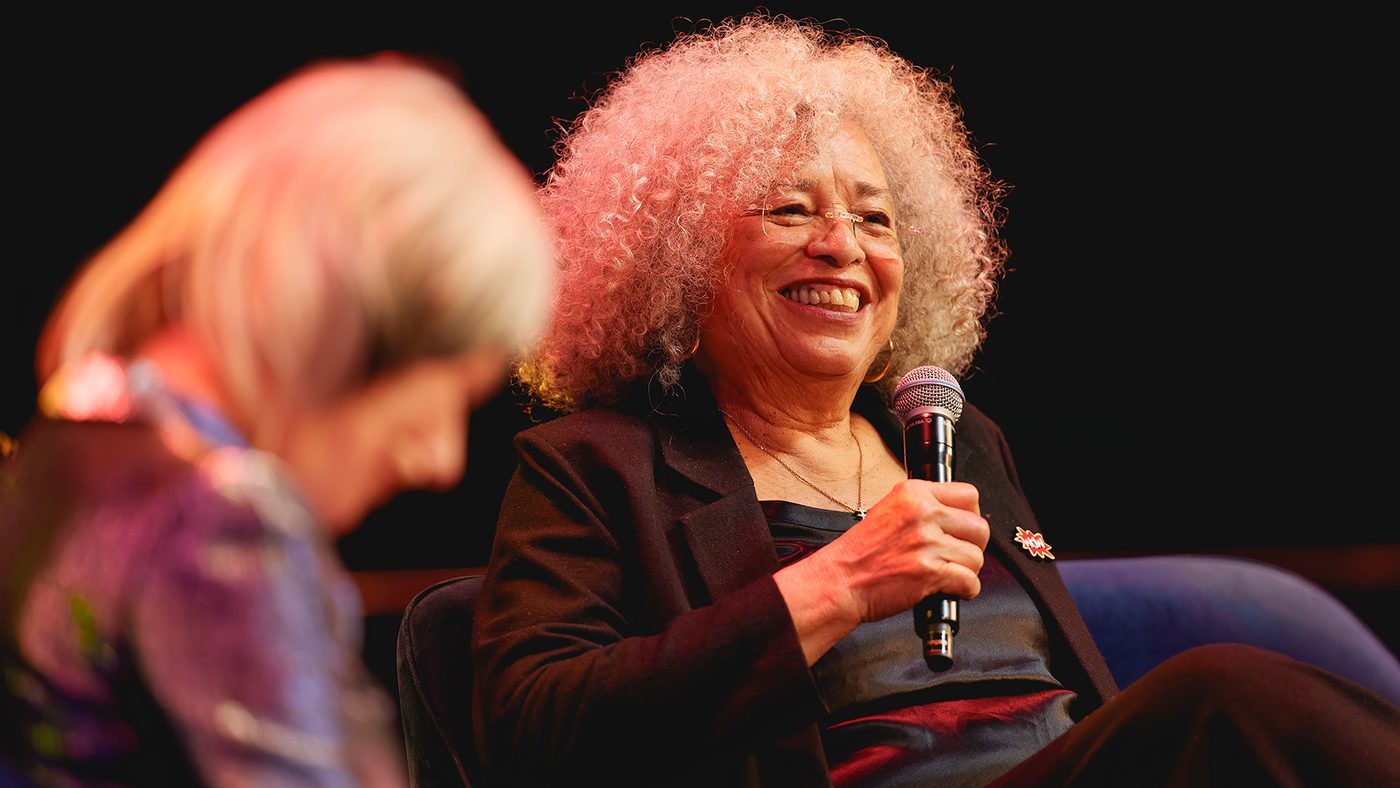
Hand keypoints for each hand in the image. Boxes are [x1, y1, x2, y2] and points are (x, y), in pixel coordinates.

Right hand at [774, 480, 988, 663]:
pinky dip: (965, 591)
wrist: (839, 580)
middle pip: (979, 527)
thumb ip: (922, 508)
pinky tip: (948, 590)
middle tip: (957, 556)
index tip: (963, 530)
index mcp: (913, 493)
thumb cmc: (860, 553)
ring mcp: (926, 542)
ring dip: (966, 571)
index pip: (968, 495)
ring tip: (946, 574)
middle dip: (973, 547)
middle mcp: (922, 513)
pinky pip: (970, 582)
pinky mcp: (929, 572)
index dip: (970, 516)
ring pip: (976, 557)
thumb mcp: (889, 511)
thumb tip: (957, 517)